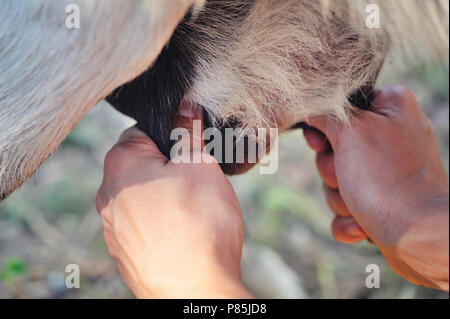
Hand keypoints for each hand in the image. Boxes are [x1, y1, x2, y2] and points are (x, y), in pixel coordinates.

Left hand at [96, 104, 251, 297]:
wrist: (193, 288)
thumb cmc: (199, 222)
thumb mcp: (200, 165)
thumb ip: (188, 132)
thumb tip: (185, 107)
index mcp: (122, 163)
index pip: (141, 132)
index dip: (170, 137)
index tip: (189, 151)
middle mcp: (107, 194)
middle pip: (139, 166)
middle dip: (167, 168)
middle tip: (195, 182)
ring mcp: (112, 227)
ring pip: (140, 197)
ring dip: (162, 197)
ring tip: (191, 212)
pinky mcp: (122, 252)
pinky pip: (140, 225)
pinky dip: (158, 224)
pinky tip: (180, 234)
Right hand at [304, 86, 448, 290]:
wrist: (420, 235)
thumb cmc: (387, 179)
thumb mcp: (351, 132)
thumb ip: (325, 114)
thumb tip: (308, 106)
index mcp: (390, 107)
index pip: (340, 106)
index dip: (324, 127)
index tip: (321, 144)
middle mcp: (389, 135)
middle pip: (333, 147)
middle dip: (332, 171)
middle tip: (347, 175)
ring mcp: (385, 170)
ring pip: (336, 179)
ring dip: (340, 198)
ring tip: (361, 206)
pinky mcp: (381, 200)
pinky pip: (347, 205)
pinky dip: (349, 218)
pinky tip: (362, 225)